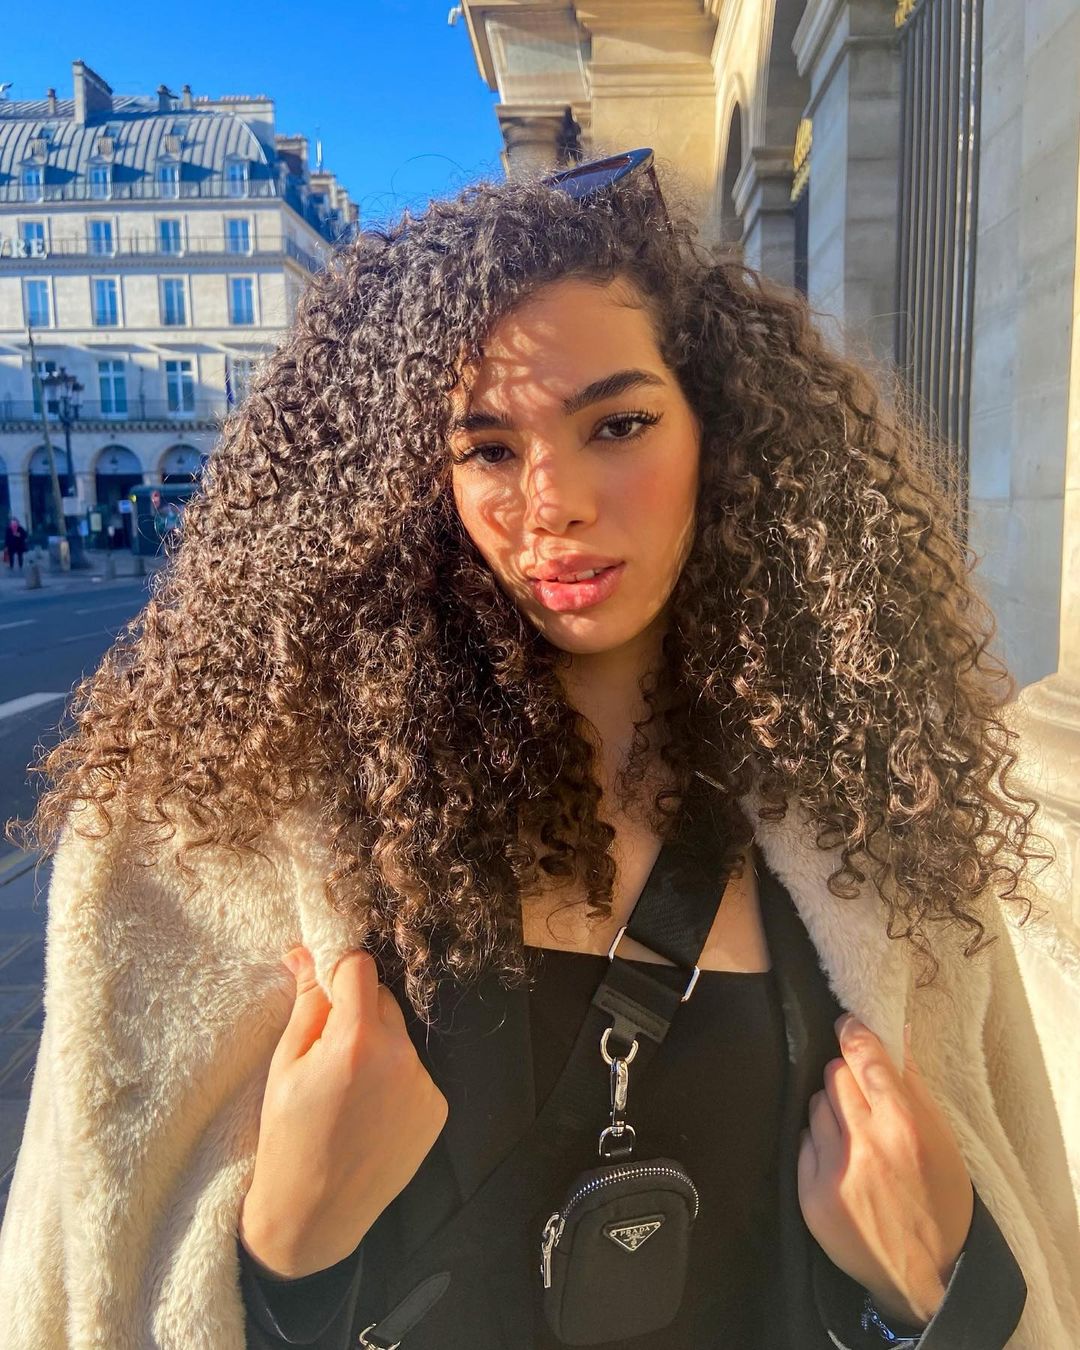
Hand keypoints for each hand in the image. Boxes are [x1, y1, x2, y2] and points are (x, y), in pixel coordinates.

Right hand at [239, 946, 448, 1277]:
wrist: (316, 1215)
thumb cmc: (288, 1139)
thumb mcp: (285, 1065)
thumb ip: (306, 1003)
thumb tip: (307, 951)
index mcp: (357, 1041)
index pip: (359, 967)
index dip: (337, 971)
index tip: (323, 986)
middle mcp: (400, 1057)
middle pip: (382, 999)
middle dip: (355, 1011)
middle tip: (326, 1050)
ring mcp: (423, 1084)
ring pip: (398, 1035)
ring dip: (376, 1045)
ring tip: (347, 1090)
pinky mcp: (437, 1108)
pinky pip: (412, 1070)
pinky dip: (393, 1078)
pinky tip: (369, 1111)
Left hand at [797, 1014, 973, 1327]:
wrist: (925, 1277)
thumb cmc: (941, 1203)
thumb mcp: (943, 1141)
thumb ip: (913, 1083)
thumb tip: (894, 1029)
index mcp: (902, 1126)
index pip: (864, 1055)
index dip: (853, 1032)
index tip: (847, 1024)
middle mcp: (864, 1144)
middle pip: (834, 1073)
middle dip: (846, 1075)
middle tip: (862, 1092)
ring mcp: (832, 1170)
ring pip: (815, 1103)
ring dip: (832, 1108)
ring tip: (855, 1131)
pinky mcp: (809, 1193)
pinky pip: (803, 1140)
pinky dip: (820, 1141)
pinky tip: (841, 1159)